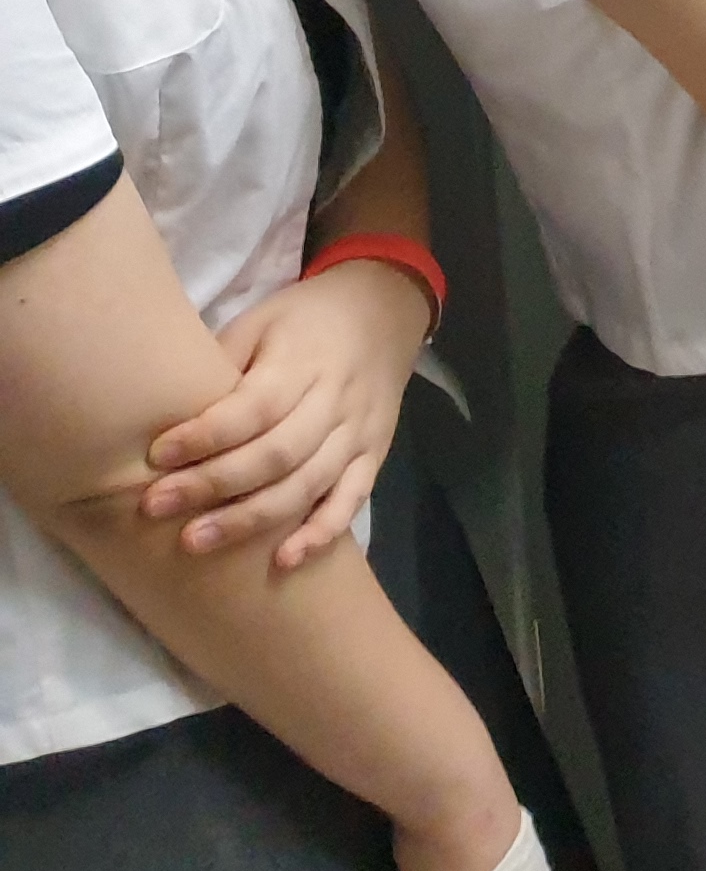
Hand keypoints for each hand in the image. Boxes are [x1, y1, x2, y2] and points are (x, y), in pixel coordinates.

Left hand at [141, 256, 429, 565]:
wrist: (385, 310)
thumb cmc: (304, 318)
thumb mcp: (260, 322)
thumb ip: (223, 365)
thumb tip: (164, 414)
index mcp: (303, 362)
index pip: (254, 407)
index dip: (205, 435)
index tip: (155, 455)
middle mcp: (336, 401)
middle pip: (277, 452)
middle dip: (214, 484)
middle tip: (155, 507)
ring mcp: (359, 433)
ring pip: (309, 483)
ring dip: (253, 518)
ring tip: (196, 542)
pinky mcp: (375, 455)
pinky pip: (351, 499)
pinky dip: (321, 533)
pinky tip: (284, 561)